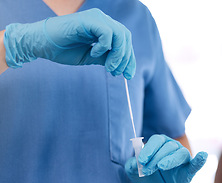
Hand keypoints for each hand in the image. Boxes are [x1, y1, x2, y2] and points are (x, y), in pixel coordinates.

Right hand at [3, 8, 134, 77]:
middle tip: (116, 73)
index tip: (128, 75)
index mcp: (104, 28)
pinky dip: (104, 46)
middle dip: (125, 58)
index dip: (129, 59)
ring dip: (118, 55)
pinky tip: (93, 52)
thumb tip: (122, 67)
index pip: (125, 42)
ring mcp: (96, 18)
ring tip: (108, 67)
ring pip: (120, 34)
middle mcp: (103, 20)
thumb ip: (106, 59)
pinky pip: (107, 33)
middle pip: (126, 38)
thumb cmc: (64, 50)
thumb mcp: (91, 57)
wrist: (42, 44)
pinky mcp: (89, 19)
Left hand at [125, 134, 207, 182]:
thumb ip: (131, 166)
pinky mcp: (189, 170)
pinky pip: (196, 164)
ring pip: (180, 153)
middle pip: (167, 146)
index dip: (149, 149)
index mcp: (160, 143)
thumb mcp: (134, 172)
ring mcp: (183, 158)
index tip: (141, 160)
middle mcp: (173, 147)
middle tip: (146, 170)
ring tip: (161, 166)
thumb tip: (133, 163)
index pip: (157, 140)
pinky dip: (200, 160)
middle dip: (156, 157)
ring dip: (170, 160)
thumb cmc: (147, 175)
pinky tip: (202, 156)